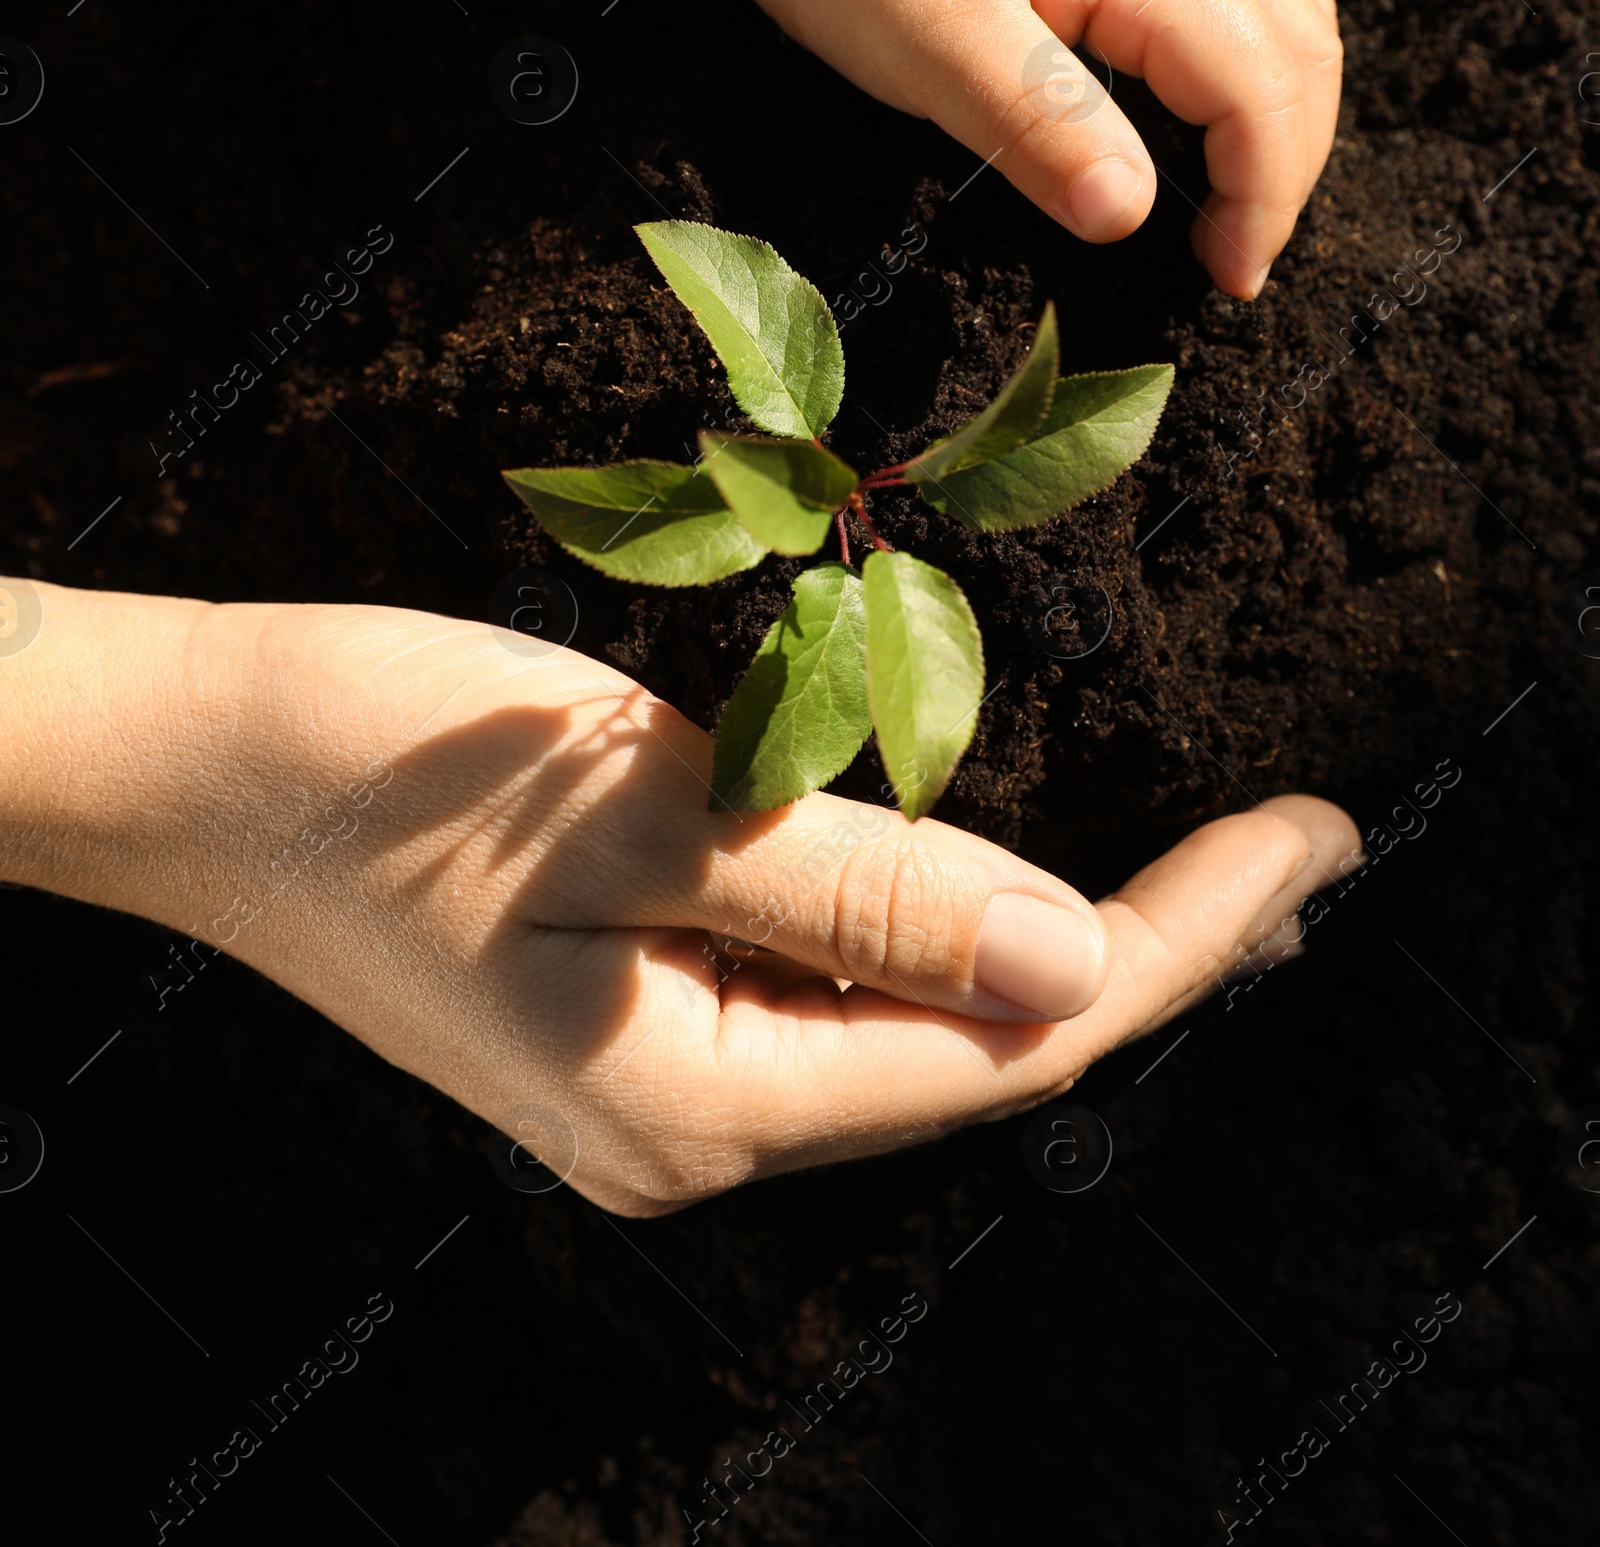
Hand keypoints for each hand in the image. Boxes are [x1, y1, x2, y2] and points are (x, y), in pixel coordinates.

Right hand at [2, 586, 1357, 1215]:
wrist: (193, 761)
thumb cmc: (387, 763)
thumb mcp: (635, 802)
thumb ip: (860, 889)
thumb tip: (1071, 965)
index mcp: (693, 1102)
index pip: (1005, 1044)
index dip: (1178, 943)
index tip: (1310, 840)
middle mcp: (687, 1127)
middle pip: (973, 1052)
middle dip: (1146, 950)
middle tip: (1293, 852)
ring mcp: (649, 1083)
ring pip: (906, 1026)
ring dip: (1047, 942)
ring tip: (1194, 869)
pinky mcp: (621, 1012)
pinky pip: (825, 989)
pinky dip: (934, 925)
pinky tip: (995, 879)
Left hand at [685, 0, 1340, 301]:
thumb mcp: (930, 44)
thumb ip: (1037, 124)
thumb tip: (1130, 212)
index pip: (1259, 79)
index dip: (1262, 191)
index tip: (1227, 279)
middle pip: (1299, 43)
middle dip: (1287, 168)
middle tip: (1235, 264)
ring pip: (1291, 8)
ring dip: (1287, 115)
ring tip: (1238, 208)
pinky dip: (1259, 66)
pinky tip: (1214, 122)